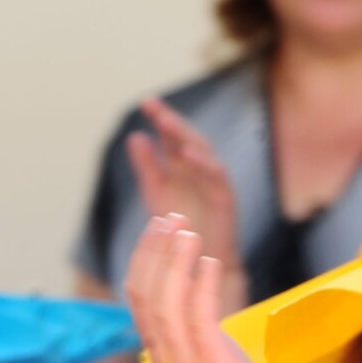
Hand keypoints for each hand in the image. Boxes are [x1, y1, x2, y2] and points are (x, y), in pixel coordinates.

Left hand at [128, 98, 240, 272]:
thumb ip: (147, 166)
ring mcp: (214, 182)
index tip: (145, 102)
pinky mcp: (225, 199)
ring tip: (166, 122)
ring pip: (205, 151)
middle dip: (172, 121)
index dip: (161, 117)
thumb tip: (135, 136)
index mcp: (182, 165)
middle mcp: (199, 169)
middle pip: (188, 137)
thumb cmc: (180, 227)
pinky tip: (186, 153)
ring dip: (186, 135)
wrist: (200, 260)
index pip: (172, 135)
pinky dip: (205, 162)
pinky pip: (218, 177)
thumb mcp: (156, 192)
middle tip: (154, 107)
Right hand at [129, 214, 281, 362]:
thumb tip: (193, 290)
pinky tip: (209, 261)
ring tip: (188, 232)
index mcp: (159, 351)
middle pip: (144, 292)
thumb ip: (192, 330)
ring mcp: (182, 361)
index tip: (161, 227)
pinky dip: (200, 284)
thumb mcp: (204, 359)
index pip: (137, 296)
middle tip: (171, 218)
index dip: (145, 257)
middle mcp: (162, 355)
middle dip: (155, 250)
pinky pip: (198, 317)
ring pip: (165, 301)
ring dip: (175, 261)